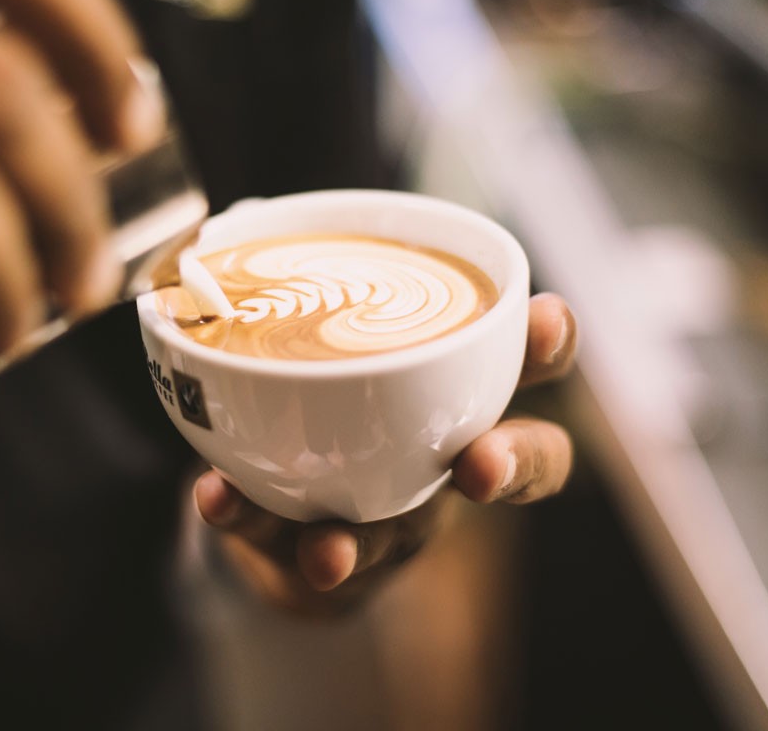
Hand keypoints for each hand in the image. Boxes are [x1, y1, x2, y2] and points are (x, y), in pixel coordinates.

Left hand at [194, 293, 576, 614]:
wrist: (280, 507)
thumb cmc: (326, 395)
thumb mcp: (326, 331)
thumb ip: (299, 280)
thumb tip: (244, 211)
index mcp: (461, 389)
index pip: (529, 362)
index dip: (550, 342)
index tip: (542, 317)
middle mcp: (445, 458)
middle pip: (519, 465)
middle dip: (512, 463)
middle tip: (481, 466)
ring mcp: (391, 520)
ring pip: (397, 538)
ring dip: (359, 542)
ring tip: (327, 548)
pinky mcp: (320, 555)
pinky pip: (284, 544)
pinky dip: (247, 518)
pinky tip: (217, 498)